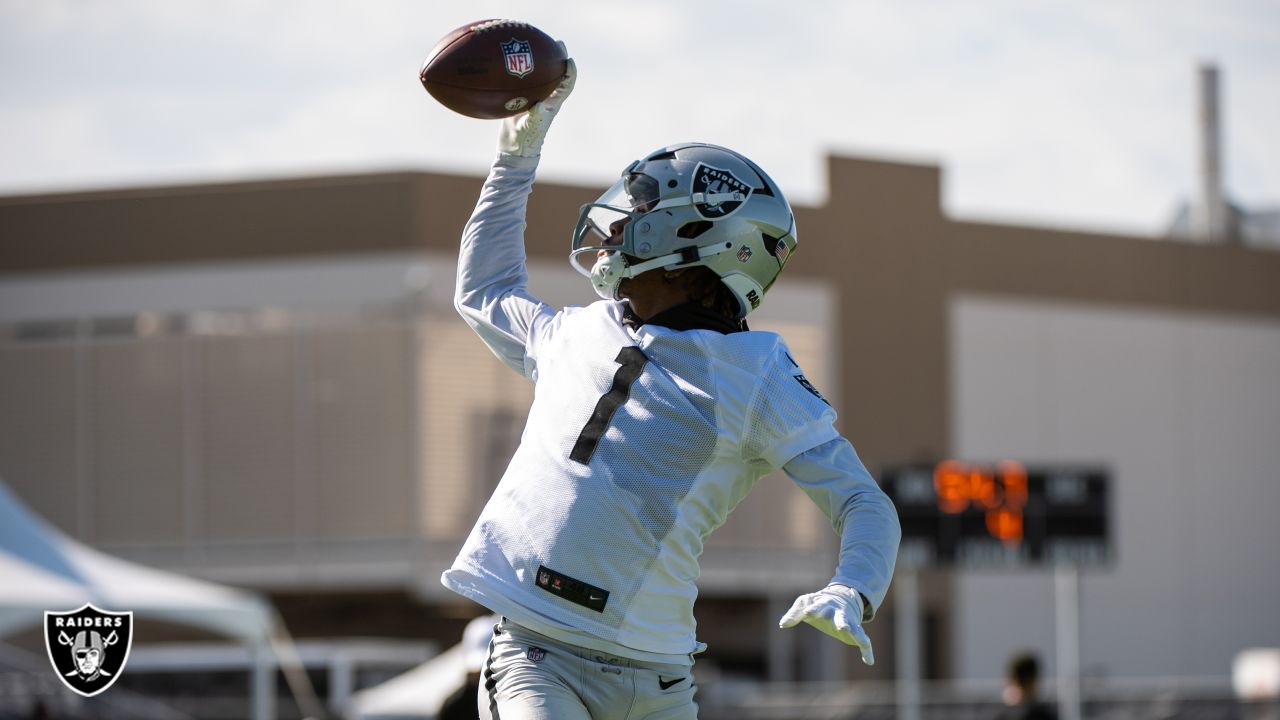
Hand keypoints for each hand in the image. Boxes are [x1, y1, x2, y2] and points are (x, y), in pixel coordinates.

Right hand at [497, 42, 575, 156]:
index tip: (569, 60)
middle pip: (556, 76)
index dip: (570, 74)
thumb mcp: (530, 129)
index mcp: (552, 105)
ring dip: (543, 61)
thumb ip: (535, 117)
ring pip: (541, 76)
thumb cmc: (525, 141)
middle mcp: (546, 99)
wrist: (513, 148)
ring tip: (540, 43)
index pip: (566, 86)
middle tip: (557, 43)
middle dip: (558, 59)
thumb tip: (539, 105)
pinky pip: (524, 80)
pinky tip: (513, 58)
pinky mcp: (522, 98)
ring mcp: (534, 98)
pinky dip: (521, 69)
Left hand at [778, 583, 874, 664]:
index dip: (812, 610)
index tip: (807, 612)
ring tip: (862, 642)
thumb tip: (781, 625)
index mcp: (823, 605)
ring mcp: (848, 621)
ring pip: (854, 627)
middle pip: (840, 617)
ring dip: (857, 634)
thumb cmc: (817, 603)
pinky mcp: (855, 630)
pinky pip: (863, 640)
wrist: (842, 597)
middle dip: (841, 621)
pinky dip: (866, 650)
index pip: (816, 607)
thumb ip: (794, 614)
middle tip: (842, 626)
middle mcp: (837, 612)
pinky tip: (869, 661)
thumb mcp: (804, 603)